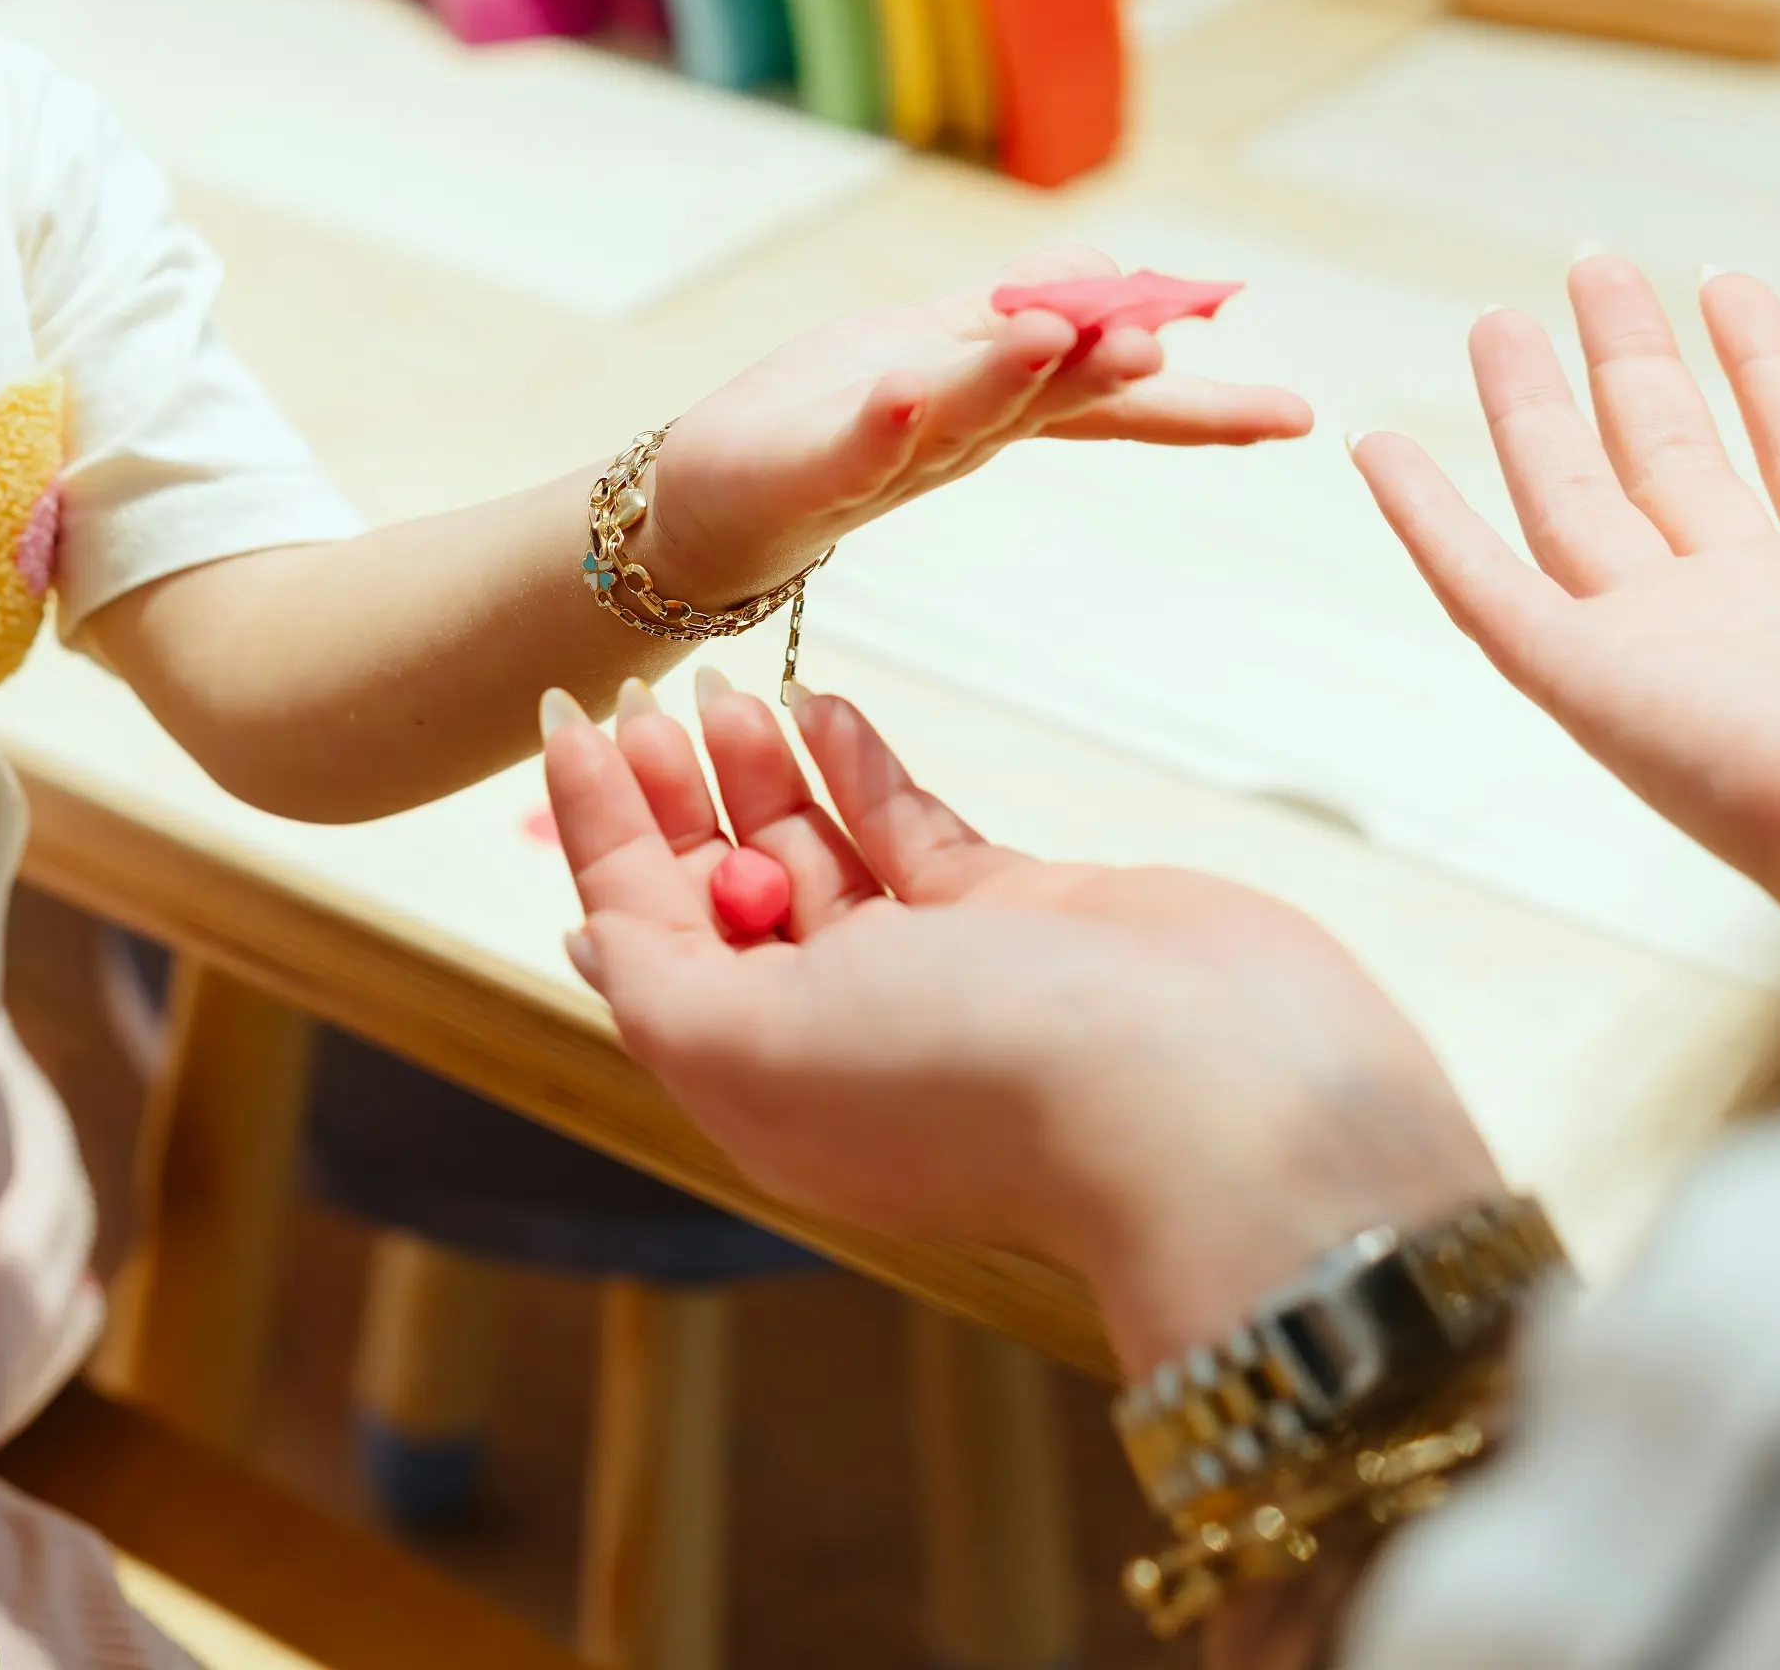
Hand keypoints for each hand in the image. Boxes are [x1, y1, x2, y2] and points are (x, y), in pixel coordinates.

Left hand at [545, 679, 1493, 1368]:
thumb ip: (660, 986)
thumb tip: (586, 929)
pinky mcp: (1023, 917)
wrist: (1215, 1098)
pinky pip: (911, 831)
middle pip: (721, 894)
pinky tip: (821, 703)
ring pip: (815, 853)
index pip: (646, 937)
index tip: (565, 711)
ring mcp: (938, 974)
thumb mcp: (762, 1051)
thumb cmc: (980, 1083)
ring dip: (760, 768)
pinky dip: (861, 769)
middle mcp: (841, 1035)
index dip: (597, 827)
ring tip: (721, 681)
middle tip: (643, 685)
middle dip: (671, 793)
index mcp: (763, 1084)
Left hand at [638, 241, 1311, 603]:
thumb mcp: (936, 350)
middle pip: (1048, 397)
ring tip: (1055, 337)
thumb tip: (1116, 273)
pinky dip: (887, 416)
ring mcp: (887, 451)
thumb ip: (1022, 313)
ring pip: (964, 409)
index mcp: (997, 403)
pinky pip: (856, 440)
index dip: (1202, 407)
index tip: (1297, 419)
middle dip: (1103, 371)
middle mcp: (957, 432)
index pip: (1112, 400)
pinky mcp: (813, 466)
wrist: (706, 508)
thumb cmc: (824, 422)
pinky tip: (910, 389)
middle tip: (1162, 349)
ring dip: (1009, 375)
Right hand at [1354, 258, 1779, 949]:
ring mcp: (1670, 647)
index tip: (1727, 281)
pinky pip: (1489, 591)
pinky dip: (1430, 521)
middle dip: (1634, 360)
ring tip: (1498, 319)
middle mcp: (1763, 611)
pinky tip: (1383, 450)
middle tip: (1592, 267)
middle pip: (1674, 459)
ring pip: (1576, 503)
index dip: (1763, 359)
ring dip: (1532, 411)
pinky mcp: (1593, 685)